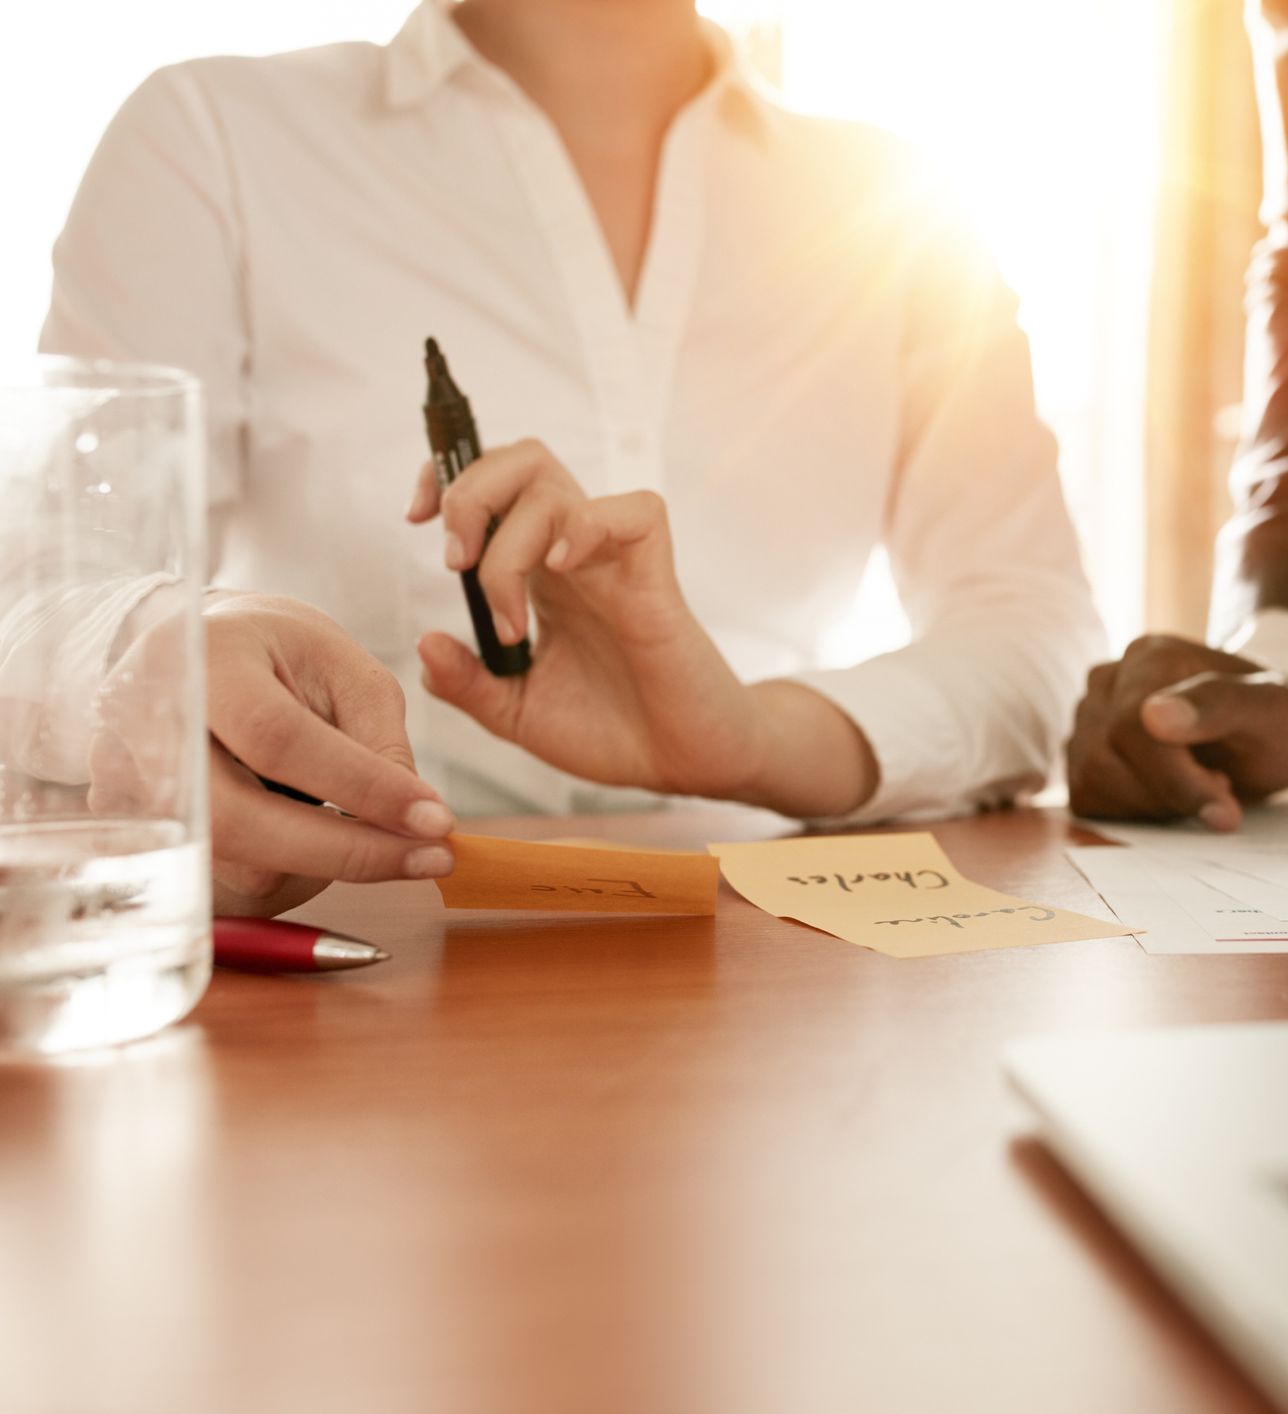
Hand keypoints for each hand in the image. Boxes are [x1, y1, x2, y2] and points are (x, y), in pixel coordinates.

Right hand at [91, 592, 455, 914]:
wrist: (199, 653)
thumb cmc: (277, 655)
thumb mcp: (346, 670)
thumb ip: (379, 739)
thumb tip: (418, 822)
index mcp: (205, 657)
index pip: (279, 738)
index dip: (361, 787)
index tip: (435, 821)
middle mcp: (146, 720)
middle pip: (240, 818)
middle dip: (345, 851)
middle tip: (426, 860)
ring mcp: (124, 778)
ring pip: (231, 858)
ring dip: (318, 862)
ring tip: (370, 830)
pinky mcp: (133, 824)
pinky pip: (222, 872)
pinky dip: (282, 864)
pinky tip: (311, 831)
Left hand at [407, 440, 877, 816]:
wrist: (681, 765)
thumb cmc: (612, 732)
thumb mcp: (519, 715)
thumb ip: (468, 685)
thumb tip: (424, 643)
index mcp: (538, 576)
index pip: (495, 487)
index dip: (449, 480)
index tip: (414, 518)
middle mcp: (572, 557)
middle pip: (521, 461)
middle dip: (467, 492)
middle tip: (456, 565)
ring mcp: (614, 563)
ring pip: (556, 486)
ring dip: (508, 542)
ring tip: (507, 616)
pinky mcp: (656, 579)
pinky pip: (636, 511)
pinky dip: (587, 525)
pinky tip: (562, 573)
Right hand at [1066, 633, 1287, 828]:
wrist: (1265, 737)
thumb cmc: (1273, 723)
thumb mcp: (1271, 711)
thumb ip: (1219, 704)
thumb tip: (1153, 716)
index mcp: (1151, 657)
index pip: (1131, 725)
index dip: (1174, 778)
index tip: (1222, 813)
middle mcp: (1110, 679)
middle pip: (1105, 755)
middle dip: (1167, 791)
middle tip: (1222, 791)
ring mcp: (1088, 714)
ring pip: (1090, 778)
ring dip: (1151, 802)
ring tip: (1200, 785)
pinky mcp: (1081, 750)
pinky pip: (1084, 793)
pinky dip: (1130, 808)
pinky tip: (1168, 793)